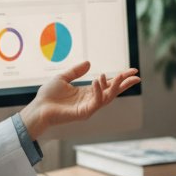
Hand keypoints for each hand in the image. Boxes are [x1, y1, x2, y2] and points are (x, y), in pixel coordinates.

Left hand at [20, 61, 140, 138]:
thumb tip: (89, 63)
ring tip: (121, 75)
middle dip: (125, 84)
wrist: (38, 108)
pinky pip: (96, 102)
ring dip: (115, 86)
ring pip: (108, 97)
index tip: (132, 71)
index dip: (120, 78)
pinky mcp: (84, 113)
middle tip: (136, 76)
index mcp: (88, 92)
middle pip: (113, 91)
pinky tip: (98, 80)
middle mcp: (91, 100)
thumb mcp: (63, 78)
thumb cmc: (48, 96)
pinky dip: (99, 91)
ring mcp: (88, 107)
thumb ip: (76, 71)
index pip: (108, 84)